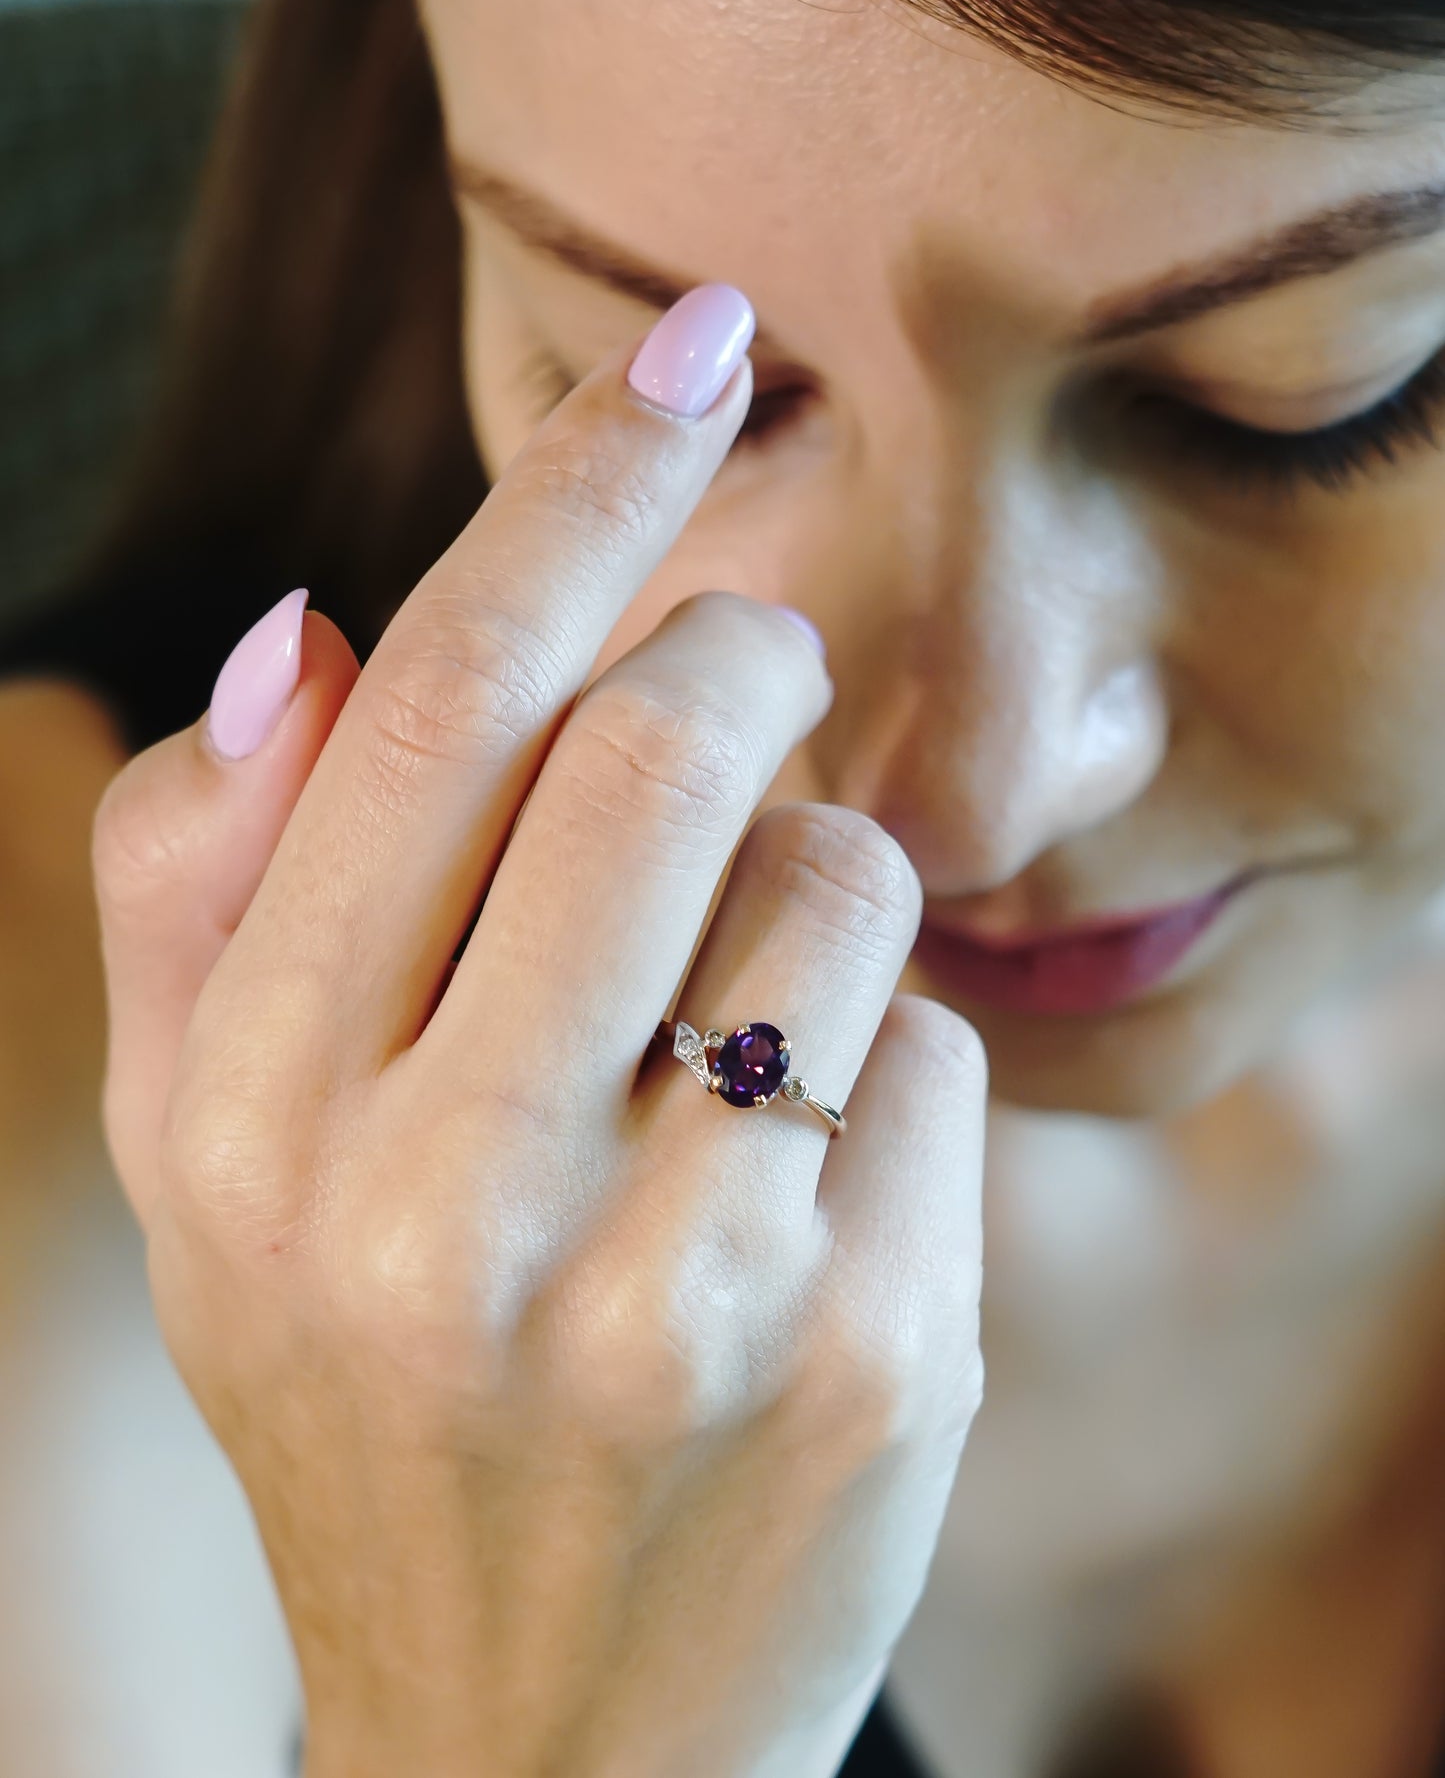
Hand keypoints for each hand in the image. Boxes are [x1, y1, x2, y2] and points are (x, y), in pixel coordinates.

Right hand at [92, 286, 986, 1777]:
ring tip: (745, 1005)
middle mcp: (446, 1203)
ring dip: (822, 880)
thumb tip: (298, 629)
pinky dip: (889, 1061)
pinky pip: (939, 1058)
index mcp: (261, 1119)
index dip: (580, 486)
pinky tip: (811, 1181)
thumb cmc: (377, 1401)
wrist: (536, 1739)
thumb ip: (202, 897)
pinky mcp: (869, 1363)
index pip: (438, 704)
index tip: (697, 350)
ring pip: (842, 881)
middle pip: (668, 744)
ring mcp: (673, 1294)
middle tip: (759, 660)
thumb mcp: (208, 1179)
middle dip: (748, 649)